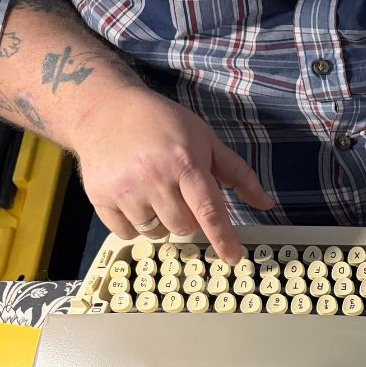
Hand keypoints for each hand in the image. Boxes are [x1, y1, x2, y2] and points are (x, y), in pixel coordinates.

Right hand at [71, 87, 273, 262]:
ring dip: (162, 222)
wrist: (105, 109)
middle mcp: (154, 178)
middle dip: (189, 218)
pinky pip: (128, 234)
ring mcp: (125, 190)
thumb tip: (265, 203)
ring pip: (156, 233)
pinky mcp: (100, 198)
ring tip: (154, 192)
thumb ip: (237, 173)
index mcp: (184, 162)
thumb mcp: (205, 139)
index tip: (232, 257)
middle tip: (180, 195)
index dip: (223, 237)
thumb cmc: (162, 123)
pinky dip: (135, 225)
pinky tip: (133, 198)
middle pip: (184, 227)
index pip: (209, 210)